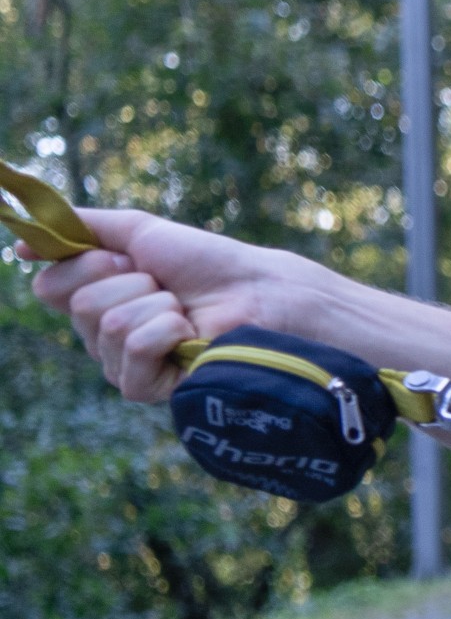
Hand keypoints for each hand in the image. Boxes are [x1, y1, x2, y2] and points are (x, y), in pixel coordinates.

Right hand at [23, 210, 298, 403]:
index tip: (127, 257)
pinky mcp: (147, 388)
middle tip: (166, 284)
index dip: (90, 264)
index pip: (51, 285)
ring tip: (185, 309)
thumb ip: (81, 229)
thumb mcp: (139, 232)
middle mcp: (100, 337)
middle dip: (132, 282)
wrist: (258, 289)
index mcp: (94, 301)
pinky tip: (189, 334)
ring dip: (158, 304)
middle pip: (81, 304)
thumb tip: (21, 244)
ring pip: (111, 324)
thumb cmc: (206, 262)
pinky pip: (135, 350)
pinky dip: (168, 331)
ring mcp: (121, 366)